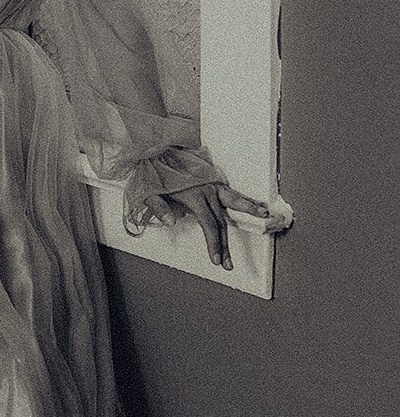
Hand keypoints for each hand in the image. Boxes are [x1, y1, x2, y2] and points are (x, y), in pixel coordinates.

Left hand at [141, 184, 284, 271]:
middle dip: (225, 245)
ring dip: (250, 210)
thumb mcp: (150, 192)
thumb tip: (171, 222)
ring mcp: (212, 183)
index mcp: (194, 195)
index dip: (214, 244)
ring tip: (265, 215)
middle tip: (228, 264)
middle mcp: (207, 190)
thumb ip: (160, 208)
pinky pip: (232, 192)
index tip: (216, 260)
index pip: (209, 225)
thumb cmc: (153, 174)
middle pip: (221, 222)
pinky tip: (256, 205)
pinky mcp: (214, 179)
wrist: (157, 151)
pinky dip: (245, 199)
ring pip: (234, 201)